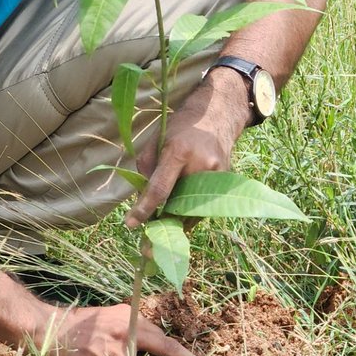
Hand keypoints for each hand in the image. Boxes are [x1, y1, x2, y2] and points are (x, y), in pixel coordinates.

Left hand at [125, 72, 248, 227]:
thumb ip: (146, 170)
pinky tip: (179, 214)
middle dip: (160, 221)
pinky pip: (203, 207)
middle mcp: (201, 165)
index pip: (160, 188)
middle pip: (177, 204)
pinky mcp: (224, 182)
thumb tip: (141, 202)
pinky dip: (189, 214)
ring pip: (191, 211)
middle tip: (146, 239)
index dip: (144, 209)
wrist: (215, 116)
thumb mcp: (156, 141)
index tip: (130, 224)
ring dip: (175, 221)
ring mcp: (217, 176)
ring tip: (162, 227)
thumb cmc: (180, 127)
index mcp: (179, 152)